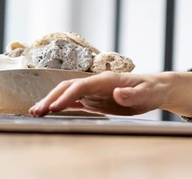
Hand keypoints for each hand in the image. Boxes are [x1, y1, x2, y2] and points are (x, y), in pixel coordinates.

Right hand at [29, 71, 173, 116]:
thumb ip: (132, 94)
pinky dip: (60, 105)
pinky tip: (49, 112)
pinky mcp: (95, 99)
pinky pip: (74, 101)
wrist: (156, 89)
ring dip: (51, 101)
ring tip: (35, 112)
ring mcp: (95, 90)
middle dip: (51, 98)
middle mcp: (98, 82)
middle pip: (69, 87)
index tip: (54, 108)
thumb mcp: (147, 94)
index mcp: (107, 79)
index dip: (67, 96)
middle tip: (36, 112)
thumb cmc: (152, 90)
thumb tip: (117, 93)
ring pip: (68, 93)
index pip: (81, 86)